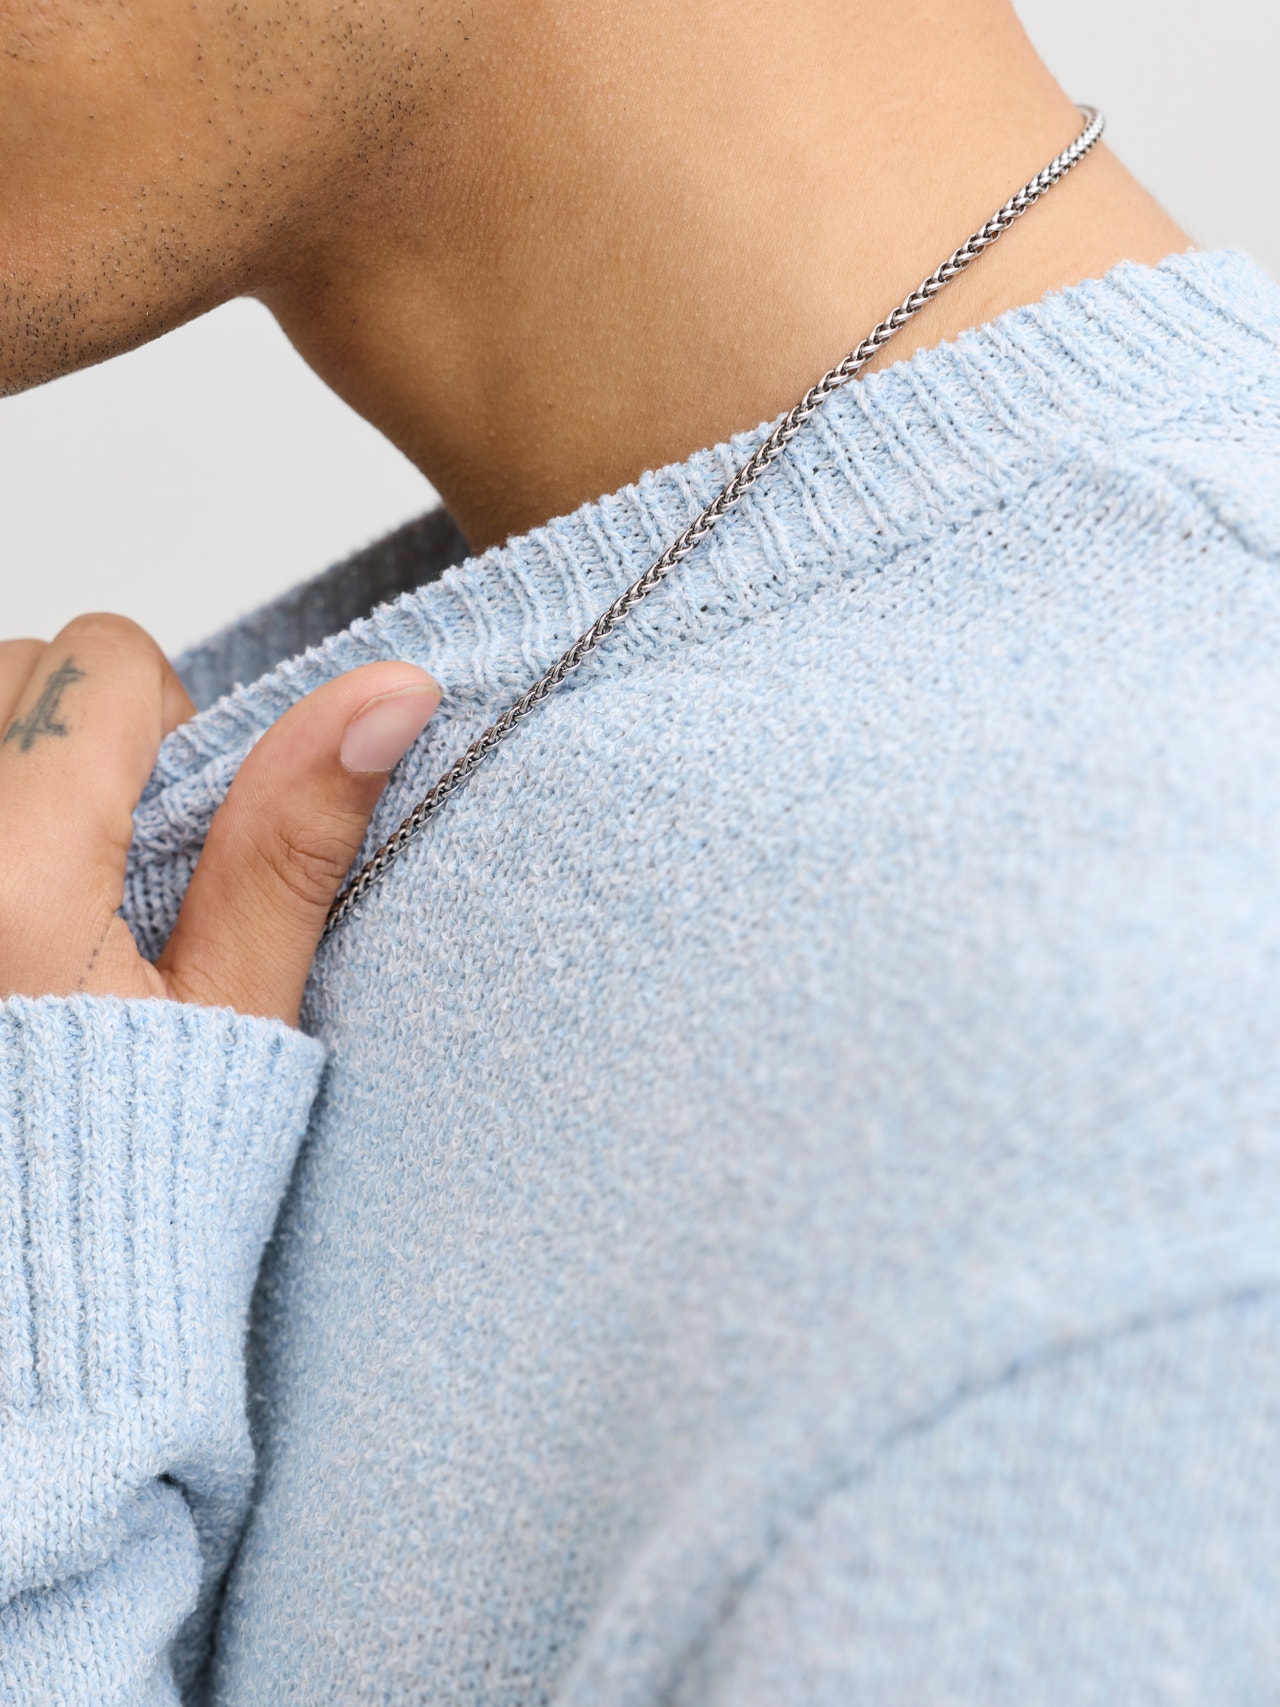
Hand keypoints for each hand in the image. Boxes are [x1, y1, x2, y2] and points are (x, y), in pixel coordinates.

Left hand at [0, 614, 439, 1025]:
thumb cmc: (121, 1149)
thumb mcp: (236, 1005)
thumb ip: (294, 841)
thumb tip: (392, 697)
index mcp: (18, 869)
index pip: (105, 657)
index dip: (173, 723)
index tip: (184, 826)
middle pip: (23, 663)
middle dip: (85, 732)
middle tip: (119, 858)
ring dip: (26, 760)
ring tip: (64, 873)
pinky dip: (0, 800)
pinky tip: (16, 885)